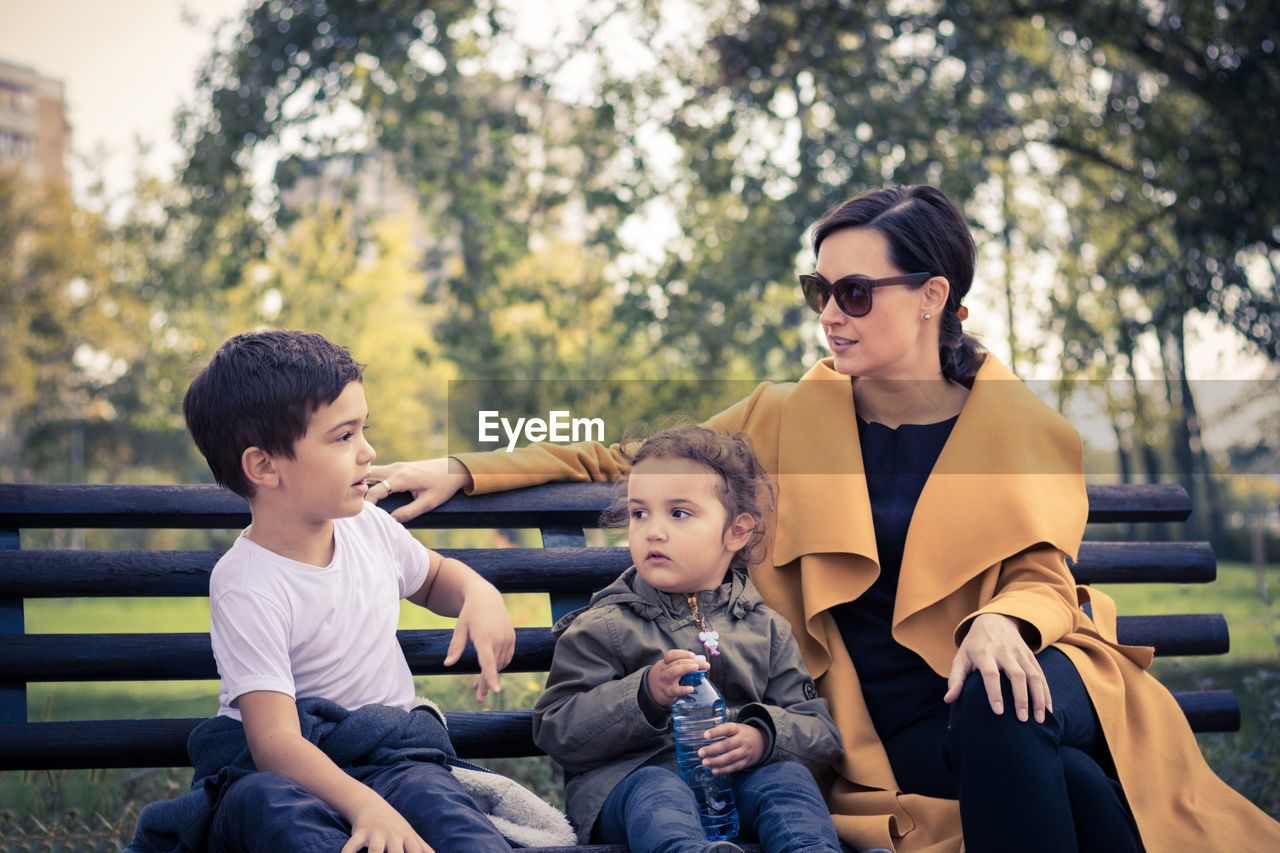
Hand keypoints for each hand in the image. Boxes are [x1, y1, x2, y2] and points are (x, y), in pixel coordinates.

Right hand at [342, 794, 435, 852]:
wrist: (370, 804)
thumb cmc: (395, 826)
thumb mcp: (411, 835)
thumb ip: (424, 849)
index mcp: (407, 839)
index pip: (416, 852)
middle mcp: (393, 836)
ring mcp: (376, 834)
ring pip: (375, 850)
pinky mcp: (359, 833)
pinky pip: (351, 846)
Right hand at [366, 458, 473, 522]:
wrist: (453, 470)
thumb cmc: (442, 487)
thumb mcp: (429, 503)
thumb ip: (409, 512)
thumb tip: (391, 520)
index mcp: (402, 478)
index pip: (376, 490)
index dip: (367, 503)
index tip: (363, 514)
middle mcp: (396, 469)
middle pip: (367, 475)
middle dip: (357, 487)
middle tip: (352, 502)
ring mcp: (396, 466)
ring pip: (371, 471)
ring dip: (362, 481)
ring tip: (357, 497)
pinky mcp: (398, 466)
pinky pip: (378, 472)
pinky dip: (369, 479)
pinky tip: (366, 490)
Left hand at [444, 580, 514, 702]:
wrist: (487, 598)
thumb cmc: (470, 614)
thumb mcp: (459, 629)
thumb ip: (455, 647)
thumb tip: (447, 665)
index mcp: (484, 637)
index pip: (488, 662)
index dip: (491, 677)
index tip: (495, 691)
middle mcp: (499, 639)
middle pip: (493, 668)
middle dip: (486, 684)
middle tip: (479, 699)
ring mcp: (507, 639)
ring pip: (499, 664)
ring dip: (490, 675)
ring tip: (476, 685)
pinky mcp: (512, 639)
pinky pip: (506, 658)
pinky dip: (498, 666)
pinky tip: (489, 669)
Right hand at [645, 650, 708, 706]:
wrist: (650, 692)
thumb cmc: (665, 679)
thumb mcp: (667, 669)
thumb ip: (680, 666)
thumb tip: (700, 664)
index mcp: (665, 664)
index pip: (671, 655)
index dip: (682, 653)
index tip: (693, 655)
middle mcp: (664, 671)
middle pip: (676, 663)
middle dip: (691, 661)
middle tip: (705, 665)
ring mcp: (665, 681)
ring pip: (673, 672)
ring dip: (685, 668)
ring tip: (696, 667)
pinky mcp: (667, 692)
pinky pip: (674, 690)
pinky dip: (682, 689)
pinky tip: (690, 688)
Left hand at [697, 722, 765, 774]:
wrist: (761, 742)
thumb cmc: (742, 734)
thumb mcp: (735, 728)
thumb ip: (722, 730)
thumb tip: (702, 735)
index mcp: (738, 729)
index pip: (727, 729)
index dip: (716, 732)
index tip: (705, 735)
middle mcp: (742, 740)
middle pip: (727, 745)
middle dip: (713, 749)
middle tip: (701, 752)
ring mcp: (745, 752)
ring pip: (730, 758)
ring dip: (716, 761)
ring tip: (705, 763)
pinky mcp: (746, 762)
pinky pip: (734, 767)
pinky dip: (724, 770)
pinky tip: (714, 771)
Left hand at [944, 613, 1051, 722]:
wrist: (995, 620)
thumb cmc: (974, 645)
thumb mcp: (961, 658)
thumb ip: (956, 679)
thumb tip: (948, 700)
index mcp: (984, 653)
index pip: (991, 674)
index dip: (994, 692)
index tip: (999, 712)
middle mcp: (1004, 652)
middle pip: (1017, 675)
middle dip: (1021, 698)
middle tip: (1022, 720)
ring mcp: (1020, 653)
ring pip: (1033, 675)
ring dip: (1038, 698)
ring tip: (1039, 719)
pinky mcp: (1031, 656)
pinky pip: (1041, 675)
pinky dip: (1046, 693)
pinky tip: (1048, 709)